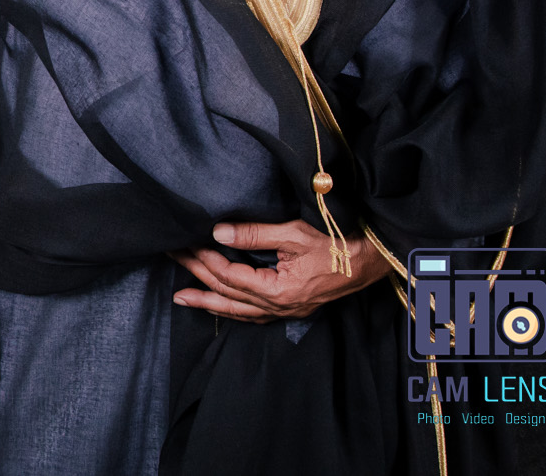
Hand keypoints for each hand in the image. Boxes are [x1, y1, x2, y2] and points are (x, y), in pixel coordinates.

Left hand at [170, 219, 388, 320]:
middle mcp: (279, 307)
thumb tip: (218, 233)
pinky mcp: (292, 308)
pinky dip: (232, 310)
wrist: (372, 260)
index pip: (231, 276)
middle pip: (229, 293)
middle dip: (197, 277)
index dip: (206, 260)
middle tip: (173, 259)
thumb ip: (253, 235)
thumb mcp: (294, 233)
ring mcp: (286, 311)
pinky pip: (254, 314)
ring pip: (239, 310)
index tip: (187, 243)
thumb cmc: (338, 243)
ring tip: (182, 297)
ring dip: (208, 301)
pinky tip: (218, 306)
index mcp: (279, 290)